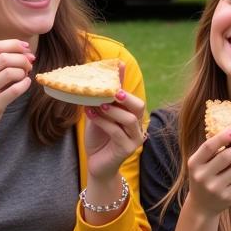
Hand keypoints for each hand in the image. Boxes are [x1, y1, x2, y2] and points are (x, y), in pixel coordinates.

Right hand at [0, 40, 34, 141]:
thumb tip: (25, 51)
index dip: (14, 44)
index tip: (27, 48)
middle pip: (4, 58)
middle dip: (22, 58)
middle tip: (29, 64)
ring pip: (10, 72)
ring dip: (23, 71)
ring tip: (25, 75)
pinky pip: (15, 90)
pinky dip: (25, 84)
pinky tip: (26, 83)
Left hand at [84, 63, 147, 182]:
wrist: (96, 164)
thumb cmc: (98, 139)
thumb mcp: (99, 115)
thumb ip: (102, 100)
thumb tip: (98, 78)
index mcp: (133, 116)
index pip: (132, 96)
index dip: (125, 82)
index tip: (118, 66)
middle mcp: (138, 126)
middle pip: (139, 106)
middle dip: (126, 97)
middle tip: (112, 92)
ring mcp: (135, 138)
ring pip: (129, 119)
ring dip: (112, 110)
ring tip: (97, 104)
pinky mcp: (127, 149)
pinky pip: (117, 132)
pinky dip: (103, 122)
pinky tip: (91, 115)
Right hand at [185, 129, 230, 215]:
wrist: (201, 206)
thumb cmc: (205, 177)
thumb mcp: (201, 165)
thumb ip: (213, 152)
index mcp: (194, 164)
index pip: (208, 147)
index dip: (222, 137)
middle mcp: (202, 176)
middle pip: (225, 157)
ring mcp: (215, 188)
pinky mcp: (227, 196)